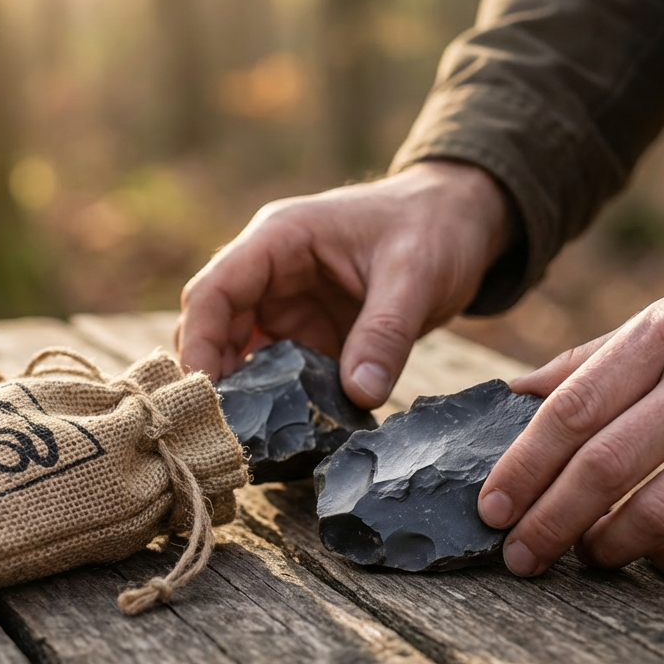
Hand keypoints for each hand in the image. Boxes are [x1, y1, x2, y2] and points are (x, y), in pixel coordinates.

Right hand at [178, 162, 512, 406]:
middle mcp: (271, 273)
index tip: (204, 397)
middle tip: (221, 433)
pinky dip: (278, 402)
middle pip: (214, 328)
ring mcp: (289, 306)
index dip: (198, 343)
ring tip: (247, 443)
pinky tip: (285, 435)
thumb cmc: (435, 226)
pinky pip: (280, 372)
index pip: (213, 291)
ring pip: (240, 355)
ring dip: (241, 396)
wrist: (464, 220)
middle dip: (213, 379)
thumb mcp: (415, 274)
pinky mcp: (312, 334)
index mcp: (279, 239)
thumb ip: (385, 333)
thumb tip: (360, 395)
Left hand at [478, 264, 663, 575]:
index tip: (491, 508)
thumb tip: (511, 396)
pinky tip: (654, 556)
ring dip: (606, 547)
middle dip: (548, 522)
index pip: (572, 410)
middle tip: (518, 555)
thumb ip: (590, 362)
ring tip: (585, 554)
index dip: (522, 467)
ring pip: (658, 514)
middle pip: (604, 468)